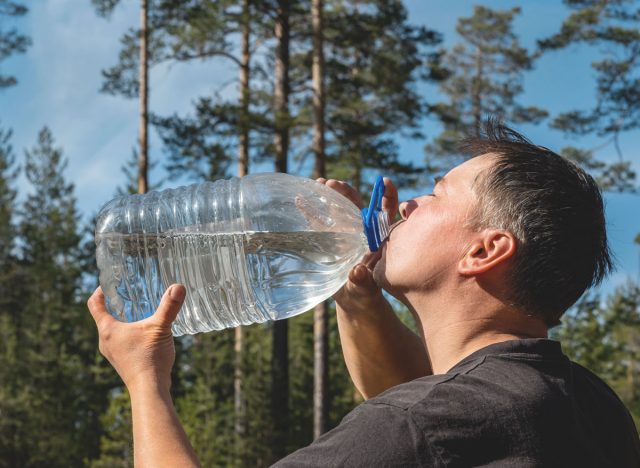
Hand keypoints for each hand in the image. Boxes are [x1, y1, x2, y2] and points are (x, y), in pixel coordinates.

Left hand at [87, 284, 185, 391]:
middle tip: (129, 294)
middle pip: (104, 317)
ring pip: (113, 331)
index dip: (100, 291)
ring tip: (139, 312)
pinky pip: (121, 342)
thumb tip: (178, 286)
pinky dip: (130, 333)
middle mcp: (105, 341)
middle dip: (115, 305)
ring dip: (123, 320)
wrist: (150, 389)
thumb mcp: (160, 327)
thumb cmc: (150, 358)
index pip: (94, 304)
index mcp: (108, 329)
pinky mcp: (123, 361)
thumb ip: (169, 306)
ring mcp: (113, 353)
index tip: (109, 283)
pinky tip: (146, 333)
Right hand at [316, 177, 398, 303]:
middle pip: (356, 204)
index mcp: (376, 237)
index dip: (387, 196)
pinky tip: (300, 199)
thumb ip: (362, 280)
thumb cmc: (364, 293)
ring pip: (338, 208)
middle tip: (332, 183)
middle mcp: (361, 230)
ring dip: (328, 194)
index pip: (385, 212)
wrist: (352, 299)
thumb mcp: (364, 288)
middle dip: (345, 191)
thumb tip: (358, 272)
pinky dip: (311, 210)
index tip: (385, 182)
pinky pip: (320, 221)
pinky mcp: (328, 237)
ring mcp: (343, 232)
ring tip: (318, 182)